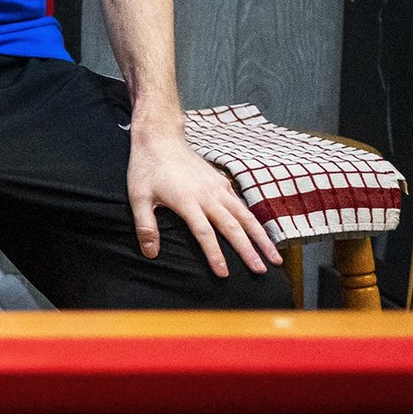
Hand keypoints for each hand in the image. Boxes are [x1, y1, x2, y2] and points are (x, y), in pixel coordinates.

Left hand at [127, 131, 281, 276]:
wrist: (160, 139)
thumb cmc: (146, 169)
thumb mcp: (138, 197)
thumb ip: (145, 226)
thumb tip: (151, 254)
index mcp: (187, 201)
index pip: (205, 233)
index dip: (215, 254)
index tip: (224, 274)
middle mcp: (208, 195)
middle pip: (232, 227)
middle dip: (248, 251)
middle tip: (261, 271)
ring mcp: (218, 188)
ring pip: (245, 216)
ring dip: (261, 237)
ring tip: (274, 258)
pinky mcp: (222, 182)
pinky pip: (241, 204)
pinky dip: (253, 220)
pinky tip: (261, 234)